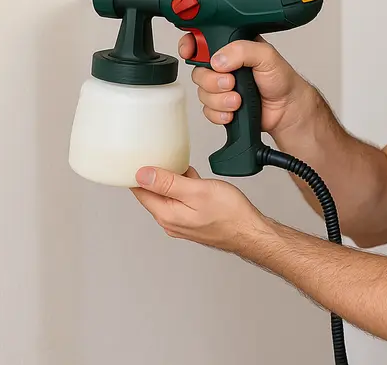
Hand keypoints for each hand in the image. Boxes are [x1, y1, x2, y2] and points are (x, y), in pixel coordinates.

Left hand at [131, 165, 269, 252]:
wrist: (250, 232)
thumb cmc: (229, 214)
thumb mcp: (197, 191)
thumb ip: (168, 183)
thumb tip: (142, 174)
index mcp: (166, 214)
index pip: (139, 190)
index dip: (136, 171)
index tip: (138, 156)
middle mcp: (170, 221)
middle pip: (151, 193)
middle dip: (153, 174)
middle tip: (158, 154)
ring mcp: (181, 222)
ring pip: (166, 195)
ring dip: (170, 179)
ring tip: (176, 163)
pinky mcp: (191, 220)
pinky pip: (179, 199)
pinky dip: (182, 186)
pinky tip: (191, 178)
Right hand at [178, 33, 314, 135]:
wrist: (287, 109)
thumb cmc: (282, 79)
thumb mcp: (266, 55)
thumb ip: (242, 51)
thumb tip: (218, 59)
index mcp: (232, 47)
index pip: (202, 40)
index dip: (190, 45)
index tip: (190, 51)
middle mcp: (224, 66)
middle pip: (198, 71)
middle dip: (212, 81)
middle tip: (230, 82)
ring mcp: (222, 87)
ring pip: (202, 93)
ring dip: (219, 99)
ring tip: (238, 99)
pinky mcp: (222, 106)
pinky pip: (207, 110)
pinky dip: (219, 113)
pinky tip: (233, 111)